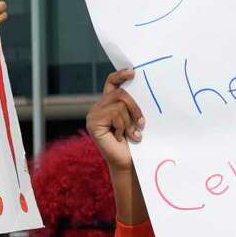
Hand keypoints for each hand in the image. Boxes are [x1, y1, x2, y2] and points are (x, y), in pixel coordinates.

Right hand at [88, 70, 150, 225]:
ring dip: (130, 120)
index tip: (133, 72)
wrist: (129, 163)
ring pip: (118, 103)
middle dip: (135, 107)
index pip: (111, 83)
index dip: (120, 75)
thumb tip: (139, 85)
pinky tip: (120, 138)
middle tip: (142, 123)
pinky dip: (122, 126)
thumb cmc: (135, 142)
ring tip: (132, 134)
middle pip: (119, 93)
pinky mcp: (93, 123)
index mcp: (107, 105)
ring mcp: (93, 115)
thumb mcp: (135, 119)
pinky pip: (114, 114)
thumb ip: (132, 104)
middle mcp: (97, 108)